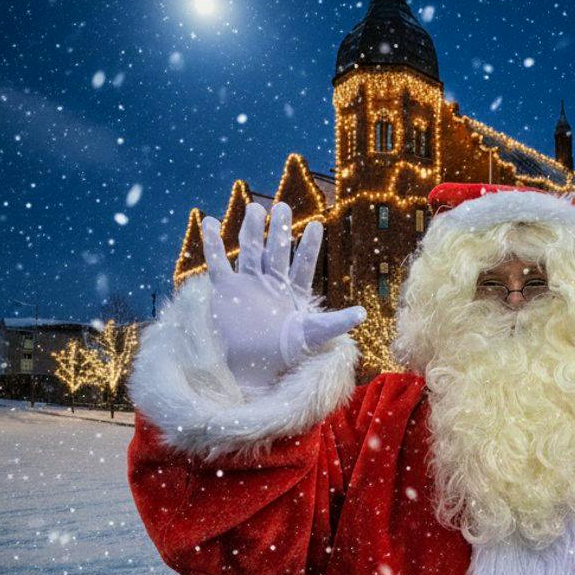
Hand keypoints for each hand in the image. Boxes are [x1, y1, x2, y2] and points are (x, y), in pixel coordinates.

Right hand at [201, 201, 366, 392]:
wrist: (246, 367)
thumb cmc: (281, 353)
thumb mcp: (311, 335)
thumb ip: (336, 323)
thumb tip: (363, 314)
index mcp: (292, 293)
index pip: (304, 264)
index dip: (309, 246)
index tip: (316, 225)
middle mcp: (270, 284)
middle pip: (277, 250)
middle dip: (280, 230)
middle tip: (283, 207)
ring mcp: (247, 284)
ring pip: (250, 250)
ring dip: (252, 230)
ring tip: (255, 208)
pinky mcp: (225, 288)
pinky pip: (218, 262)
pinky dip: (213, 243)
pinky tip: (211, 221)